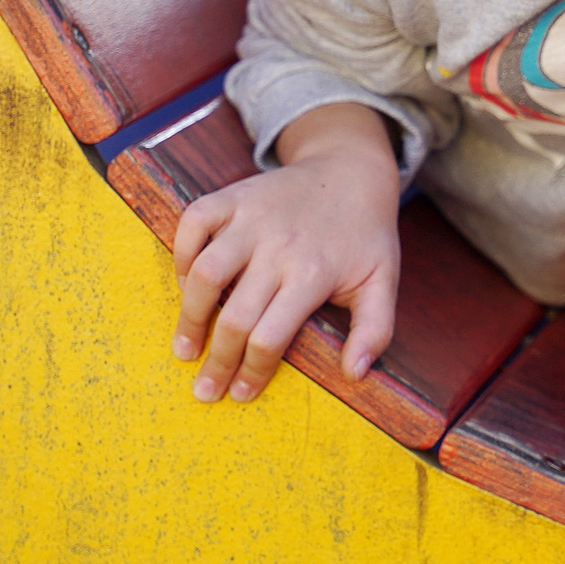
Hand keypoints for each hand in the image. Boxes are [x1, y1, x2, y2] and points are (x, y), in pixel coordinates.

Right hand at [170, 102, 401, 401]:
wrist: (351, 169)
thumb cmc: (365, 234)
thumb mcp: (383, 279)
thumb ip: (375, 328)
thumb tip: (355, 374)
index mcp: (314, 273)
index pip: (271, 336)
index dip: (252, 371)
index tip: (241, 394)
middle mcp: (279, 247)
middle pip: (235, 316)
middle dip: (216, 361)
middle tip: (204, 390)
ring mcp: (252, 218)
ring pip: (206, 273)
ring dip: (190, 315)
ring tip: (185, 347)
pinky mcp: (233, 195)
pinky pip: (193, 222)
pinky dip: (182, 253)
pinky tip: (187, 284)